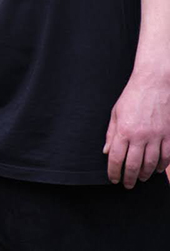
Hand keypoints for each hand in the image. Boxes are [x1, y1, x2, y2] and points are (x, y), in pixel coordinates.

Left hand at [103, 69, 169, 187]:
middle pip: (134, 165)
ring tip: (139, 179)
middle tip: (127, 185)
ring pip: (150, 164)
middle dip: (129, 178)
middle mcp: (140, 136)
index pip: (116, 158)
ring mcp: (157, 137)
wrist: (154, 84)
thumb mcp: (115, 113)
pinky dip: (160, 166)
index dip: (114, 172)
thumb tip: (106, 152)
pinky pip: (166, 157)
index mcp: (124, 131)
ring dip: (144, 174)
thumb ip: (111, 134)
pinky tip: (154, 170)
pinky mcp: (169, 135)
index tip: (113, 180)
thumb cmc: (132, 97)